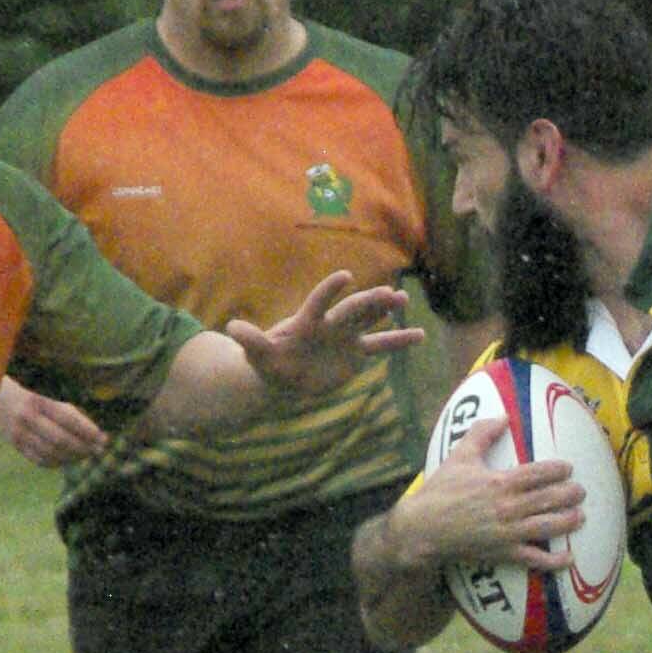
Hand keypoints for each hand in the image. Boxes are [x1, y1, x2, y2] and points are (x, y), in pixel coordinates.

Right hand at [0, 376, 108, 466]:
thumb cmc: (33, 397)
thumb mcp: (49, 396)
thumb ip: (69, 413)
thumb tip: (96, 435)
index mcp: (37, 401)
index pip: (67, 419)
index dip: (87, 430)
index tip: (102, 437)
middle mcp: (26, 417)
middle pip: (59, 439)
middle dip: (82, 447)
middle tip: (98, 450)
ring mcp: (18, 433)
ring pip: (50, 453)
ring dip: (72, 457)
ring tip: (86, 454)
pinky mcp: (15, 445)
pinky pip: (39, 460)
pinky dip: (58, 462)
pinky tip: (69, 459)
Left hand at [224, 270, 424, 400]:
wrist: (284, 376)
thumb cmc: (269, 362)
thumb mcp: (258, 355)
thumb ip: (251, 341)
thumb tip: (231, 328)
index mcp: (308, 322)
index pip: (320, 302)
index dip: (330, 290)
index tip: (345, 276)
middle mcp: (330, 324)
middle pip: (351, 310)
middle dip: (368, 302)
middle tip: (389, 294)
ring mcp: (346, 337)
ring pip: (370, 321)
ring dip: (386, 311)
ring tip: (403, 300)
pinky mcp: (356, 354)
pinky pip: (381, 346)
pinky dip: (400, 341)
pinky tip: (421, 336)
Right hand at [398, 417, 584, 570]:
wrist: (423, 528)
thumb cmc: (441, 490)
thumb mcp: (459, 456)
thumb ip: (482, 433)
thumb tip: (503, 416)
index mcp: (500, 481)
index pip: (539, 473)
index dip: (558, 470)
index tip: (568, 468)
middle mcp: (509, 507)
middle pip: (549, 499)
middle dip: (570, 494)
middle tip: (581, 491)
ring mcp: (509, 532)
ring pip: (548, 526)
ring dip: (569, 521)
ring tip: (580, 516)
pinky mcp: (504, 553)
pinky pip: (535, 559)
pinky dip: (555, 560)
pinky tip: (569, 557)